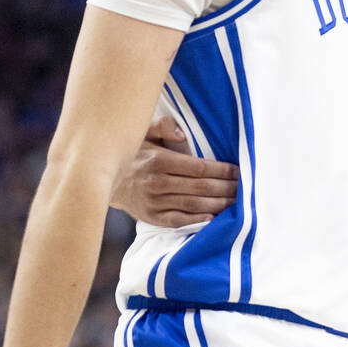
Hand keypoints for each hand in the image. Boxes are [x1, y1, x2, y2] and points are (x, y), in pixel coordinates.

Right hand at [112, 115, 237, 227]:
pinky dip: (197, 220)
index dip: (222, 170)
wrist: (104, 180)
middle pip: (201, 187)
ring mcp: (154, 202)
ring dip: (218, 204)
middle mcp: (157, 182)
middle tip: (243, 188)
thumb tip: (182, 133)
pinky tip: (214, 217)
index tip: (238, 171)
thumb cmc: (133, 153)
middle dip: (226, 188)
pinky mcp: (152, 217)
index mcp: (159, 161)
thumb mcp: (142, 132)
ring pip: (194, 205)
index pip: (199, 167)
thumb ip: (162, 126)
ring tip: (236, 203)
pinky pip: (179, 221)